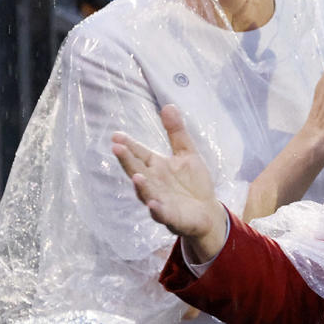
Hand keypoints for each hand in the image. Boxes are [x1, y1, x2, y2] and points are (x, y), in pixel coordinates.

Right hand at [111, 105, 226, 260]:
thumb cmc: (193, 182)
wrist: (207, 211)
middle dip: (127, 162)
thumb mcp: (187, 153)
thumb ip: (176, 133)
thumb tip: (168, 105)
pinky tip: (153, 204)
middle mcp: (154, 184)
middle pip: (137, 171)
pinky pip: (162, 214)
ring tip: (136, 177)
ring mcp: (160, 202)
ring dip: (141, 187)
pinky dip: (157, 210)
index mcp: (156, 168)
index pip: (139, 155)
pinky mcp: (172, 218)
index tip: (116, 136)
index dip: (129, 146)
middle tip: (116, 148)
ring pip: (147, 194)